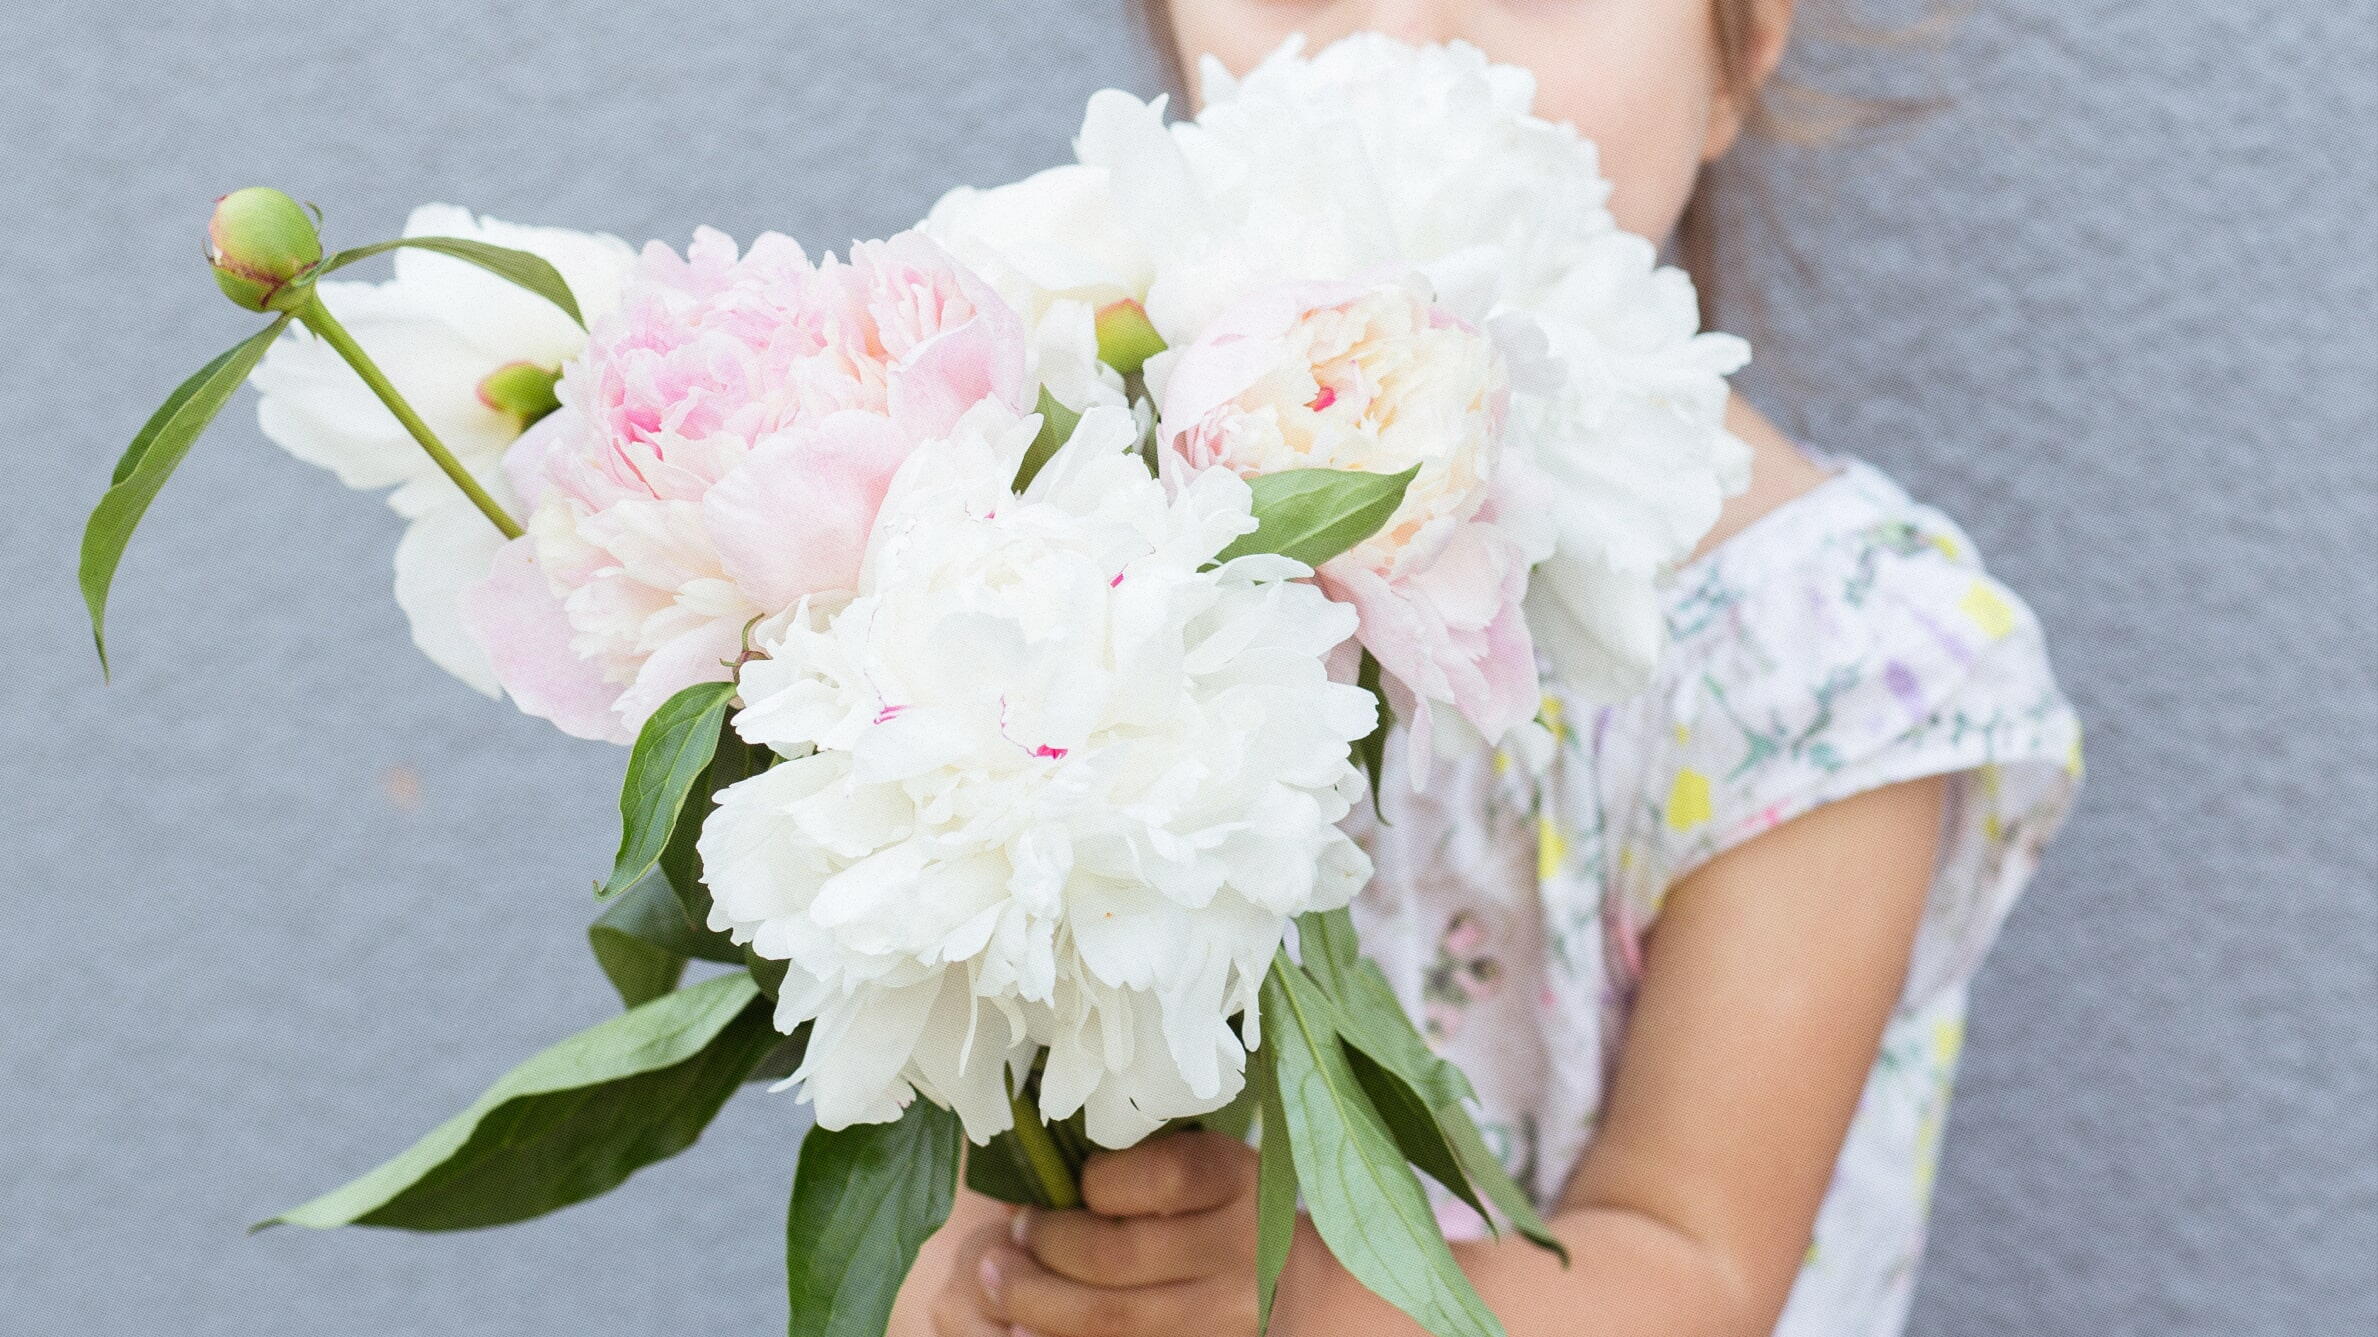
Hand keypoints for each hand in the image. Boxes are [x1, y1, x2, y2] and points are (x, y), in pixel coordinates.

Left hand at [967, 1130, 1263, 1336]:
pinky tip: (1023, 1328)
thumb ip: (1147, 1161)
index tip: (1076, 1181)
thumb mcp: (1208, 1165)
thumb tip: (1042, 1161)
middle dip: (1048, 1241)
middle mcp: (1240, 1253)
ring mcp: (1223, 1317)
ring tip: (999, 1276)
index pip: (1164, 1176)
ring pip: (1110, 1316)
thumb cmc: (1231, 1207)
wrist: (1300, 1284)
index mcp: (1239, 1184)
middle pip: (1120, 1253)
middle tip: (1015, 1229)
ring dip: (1037, 1297)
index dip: (1100, 1180)